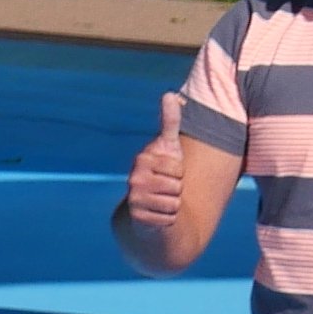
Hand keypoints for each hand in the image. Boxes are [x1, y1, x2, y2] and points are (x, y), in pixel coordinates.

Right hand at [124, 94, 194, 229]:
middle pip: (177, 186)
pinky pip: (169, 219)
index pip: (177, 167)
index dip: (178, 172)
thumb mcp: (168, 147)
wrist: (149, 206)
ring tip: (162, 201)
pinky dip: (168, 219)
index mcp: (142, 159)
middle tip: (165, 188)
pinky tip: (158, 215)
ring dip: (173, 205)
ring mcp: (134, 199)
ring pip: (174, 203)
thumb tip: (170, 94)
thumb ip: (170, 122)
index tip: (168, 172)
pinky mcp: (137, 218)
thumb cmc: (163, 173)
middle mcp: (134, 178)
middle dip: (177, 189)